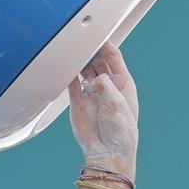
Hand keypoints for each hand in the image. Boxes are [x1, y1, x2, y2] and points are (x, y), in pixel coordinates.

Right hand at [68, 42, 138, 179]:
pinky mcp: (78, 102)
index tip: (97, 35)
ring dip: (79, 61)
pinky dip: (68, 75)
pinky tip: (65, 67)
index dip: (106, 45)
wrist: (107, 154)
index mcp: (123, 84)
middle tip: (82, 42)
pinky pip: (72, 83)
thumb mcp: (117, 104)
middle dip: (91, 50)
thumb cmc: (120, 133)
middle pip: (98, 60)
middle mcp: (107, 86)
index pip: (114, 58)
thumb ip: (106, 86)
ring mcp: (92, 93)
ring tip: (72, 52)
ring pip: (84, 70)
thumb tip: (95, 77)